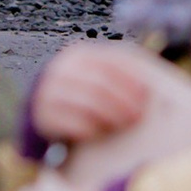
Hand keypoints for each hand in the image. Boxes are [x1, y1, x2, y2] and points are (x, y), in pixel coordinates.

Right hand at [30, 41, 161, 145]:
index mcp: (79, 55)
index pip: (109, 62)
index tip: (147, 93)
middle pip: (99, 82)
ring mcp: (49, 91)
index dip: (130, 78)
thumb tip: (149, 89)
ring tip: (124, 124)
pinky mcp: (41, 114)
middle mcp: (62, 69)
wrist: (42, 111)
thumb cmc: (80, 95)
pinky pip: (69, 122)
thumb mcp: (95, 79)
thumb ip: (116, 78)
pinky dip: (88, 128)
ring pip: (85, 101)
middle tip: (139, 114)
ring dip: (109, 114)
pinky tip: (101, 134)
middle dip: (123, 99)